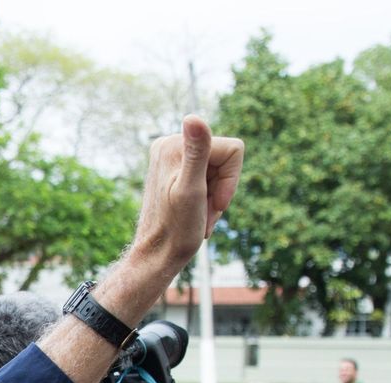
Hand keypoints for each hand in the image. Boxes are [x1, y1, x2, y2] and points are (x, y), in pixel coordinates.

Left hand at [131, 116, 244, 266]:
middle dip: (220, 190)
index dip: (230, 181)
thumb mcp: (191, 190)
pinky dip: (207, 197)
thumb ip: (196, 153)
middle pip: (224, 159)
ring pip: (217, 170)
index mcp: (174, 145)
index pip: (232, 151)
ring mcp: (170, 157)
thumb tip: (193, 118)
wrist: (157, 256)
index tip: (213, 203)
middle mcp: (169, 145)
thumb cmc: (176, 230)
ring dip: (214, 197)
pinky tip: (195, 212)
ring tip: (199, 215)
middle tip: (204, 212)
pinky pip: (206, 177)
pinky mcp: (173, 170)